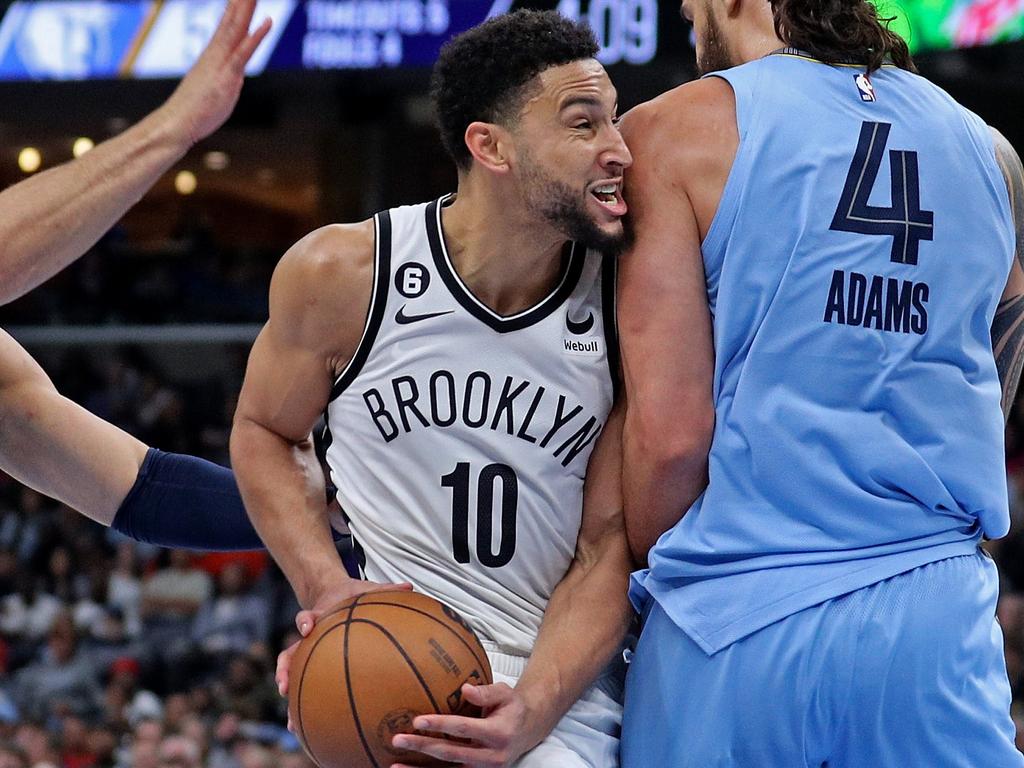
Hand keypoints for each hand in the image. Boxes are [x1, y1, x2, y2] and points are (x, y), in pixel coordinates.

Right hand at [160, 0, 271, 146]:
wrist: (177, 123)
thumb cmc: (194, 111)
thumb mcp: (214, 88)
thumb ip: (225, 77)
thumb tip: (233, 75)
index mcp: (214, 54)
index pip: (228, 24)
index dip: (237, 7)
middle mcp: (217, 53)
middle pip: (233, 19)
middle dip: (242, 1)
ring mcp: (221, 62)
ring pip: (237, 28)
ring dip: (248, 7)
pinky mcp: (227, 76)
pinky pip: (243, 52)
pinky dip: (256, 36)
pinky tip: (267, 22)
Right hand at [275, 578, 413, 717]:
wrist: (333, 592)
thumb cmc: (352, 593)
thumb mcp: (366, 589)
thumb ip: (385, 590)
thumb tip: (409, 586)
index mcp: (319, 616)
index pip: (307, 618)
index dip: (306, 622)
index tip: (307, 628)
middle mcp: (309, 636)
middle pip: (290, 653)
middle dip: (286, 669)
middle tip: (284, 686)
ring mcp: (307, 651)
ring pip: (293, 674)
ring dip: (292, 697)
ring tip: (292, 720)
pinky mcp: (312, 663)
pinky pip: (305, 684)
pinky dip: (305, 706)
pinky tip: (307, 727)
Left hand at [389, 683, 535, 767]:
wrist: (528, 729)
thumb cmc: (512, 707)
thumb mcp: (505, 693)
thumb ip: (486, 692)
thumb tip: (464, 689)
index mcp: (498, 733)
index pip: (464, 729)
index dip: (440, 725)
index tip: (418, 720)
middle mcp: (491, 756)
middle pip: (450, 752)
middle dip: (422, 747)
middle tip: (398, 739)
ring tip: (395, 764)